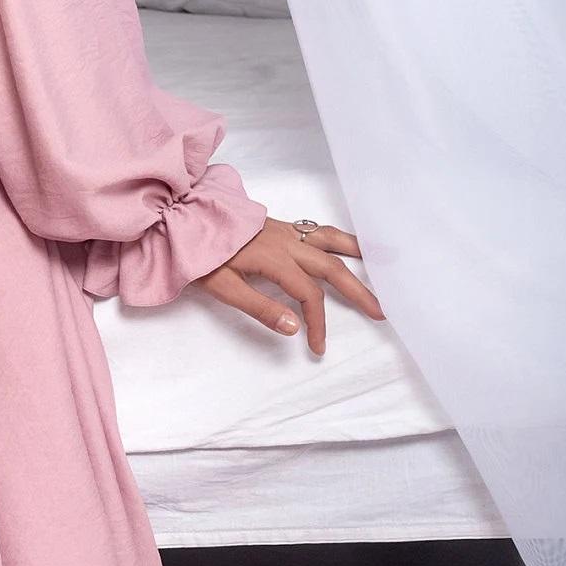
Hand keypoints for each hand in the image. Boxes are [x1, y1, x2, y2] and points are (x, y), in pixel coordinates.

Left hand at [193, 217, 384, 355]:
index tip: (318, 346)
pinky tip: (348, 245)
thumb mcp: (222, 287)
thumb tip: (295, 327)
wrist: (182, 219)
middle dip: (358, 292)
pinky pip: (318, 230)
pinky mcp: (280, 225)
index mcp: (274, 259)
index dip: (318, 323)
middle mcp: (286, 242)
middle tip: (380, 312)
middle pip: (332, 268)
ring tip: (383, 266)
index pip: (308, 296)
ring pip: (331, 241)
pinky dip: (340, 239)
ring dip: (357, 256)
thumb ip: (259, 307)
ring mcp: (285, 230)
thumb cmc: (199, 256)